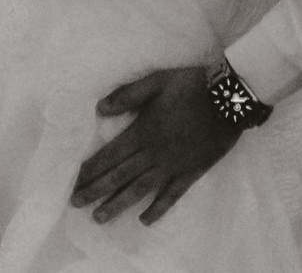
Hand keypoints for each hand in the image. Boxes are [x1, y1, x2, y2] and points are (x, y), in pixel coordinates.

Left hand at [71, 65, 242, 225]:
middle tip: (75, 203)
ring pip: (140, 190)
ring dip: (118, 204)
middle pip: (120, 176)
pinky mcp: (191, 172)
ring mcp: (173, 166)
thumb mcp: (156, 81)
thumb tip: (100, 108)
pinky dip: (158, 209)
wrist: (229, 98)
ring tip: (99, 218)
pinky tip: (144, 220)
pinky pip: (172, 195)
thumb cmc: (191, 86)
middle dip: (95, 190)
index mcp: (143, 131)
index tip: (72, 181)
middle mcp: (154, 153)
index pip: (110, 155)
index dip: (90, 169)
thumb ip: (128, 95)